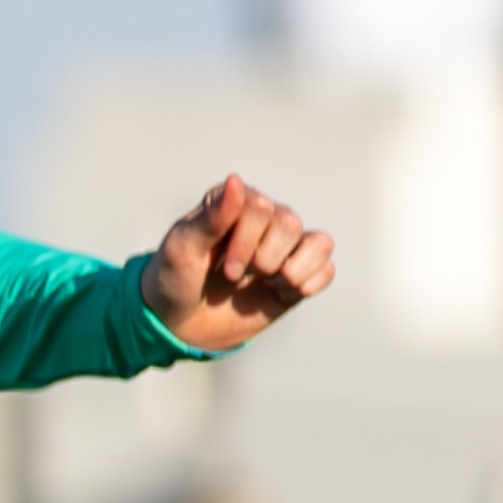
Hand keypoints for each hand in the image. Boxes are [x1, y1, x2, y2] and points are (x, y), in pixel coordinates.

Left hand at [144, 173, 333, 351]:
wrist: (178, 321)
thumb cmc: (175, 278)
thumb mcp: (181, 249)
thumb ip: (211, 218)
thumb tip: (235, 181)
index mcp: (237, 201)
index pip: (261, 208)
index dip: (243, 243)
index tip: (222, 268)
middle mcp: (267, 217)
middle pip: (290, 224)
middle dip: (263, 259)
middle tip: (234, 276)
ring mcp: (285, 246)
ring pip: (320, 243)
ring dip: (289, 272)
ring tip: (264, 282)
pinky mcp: (298, 273)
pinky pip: (326, 271)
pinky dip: (307, 285)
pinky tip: (280, 293)